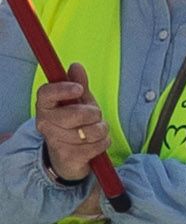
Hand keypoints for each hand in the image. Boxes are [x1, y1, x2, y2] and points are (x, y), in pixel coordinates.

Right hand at [35, 70, 108, 184]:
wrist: (68, 158)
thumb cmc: (74, 125)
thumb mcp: (78, 103)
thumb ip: (78, 84)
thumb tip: (75, 66)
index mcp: (45, 106)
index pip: (46, 93)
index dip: (63, 89)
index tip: (79, 88)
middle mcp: (45, 123)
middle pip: (75, 114)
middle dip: (93, 114)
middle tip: (93, 116)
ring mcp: (56, 141)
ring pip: (91, 130)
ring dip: (101, 129)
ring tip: (94, 130)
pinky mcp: (69, 157)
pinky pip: (98, 145)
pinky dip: (103, 142)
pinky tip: (95, 143)